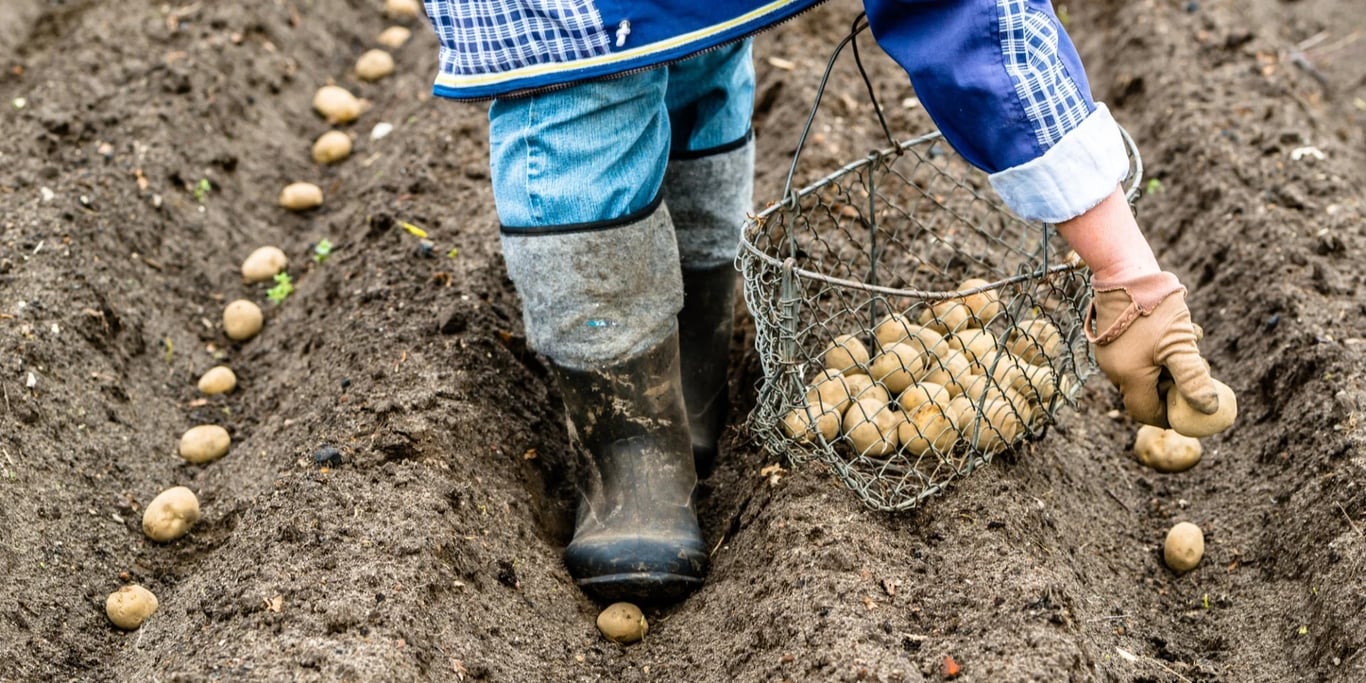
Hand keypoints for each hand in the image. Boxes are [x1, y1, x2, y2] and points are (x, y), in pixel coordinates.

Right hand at [1085, 272, 1218, 426]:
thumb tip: (1209, 408)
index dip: (1169, 416)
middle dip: (1174, 386)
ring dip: (1170, 365)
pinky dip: (1158, 351)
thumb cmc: (1154, 310)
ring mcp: (1110, 353)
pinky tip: (1176, 331)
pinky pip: (1137, 355)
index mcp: (1128, 377)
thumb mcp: (1180, 344)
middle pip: (1146, 392)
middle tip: (1197, 373)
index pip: (1147, 412)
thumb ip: (1193, 378)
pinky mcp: (1112, 338)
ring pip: (1144, 372)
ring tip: (1190, 343)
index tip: (1191, 409)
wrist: (1124, 271)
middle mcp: (1114, 370)